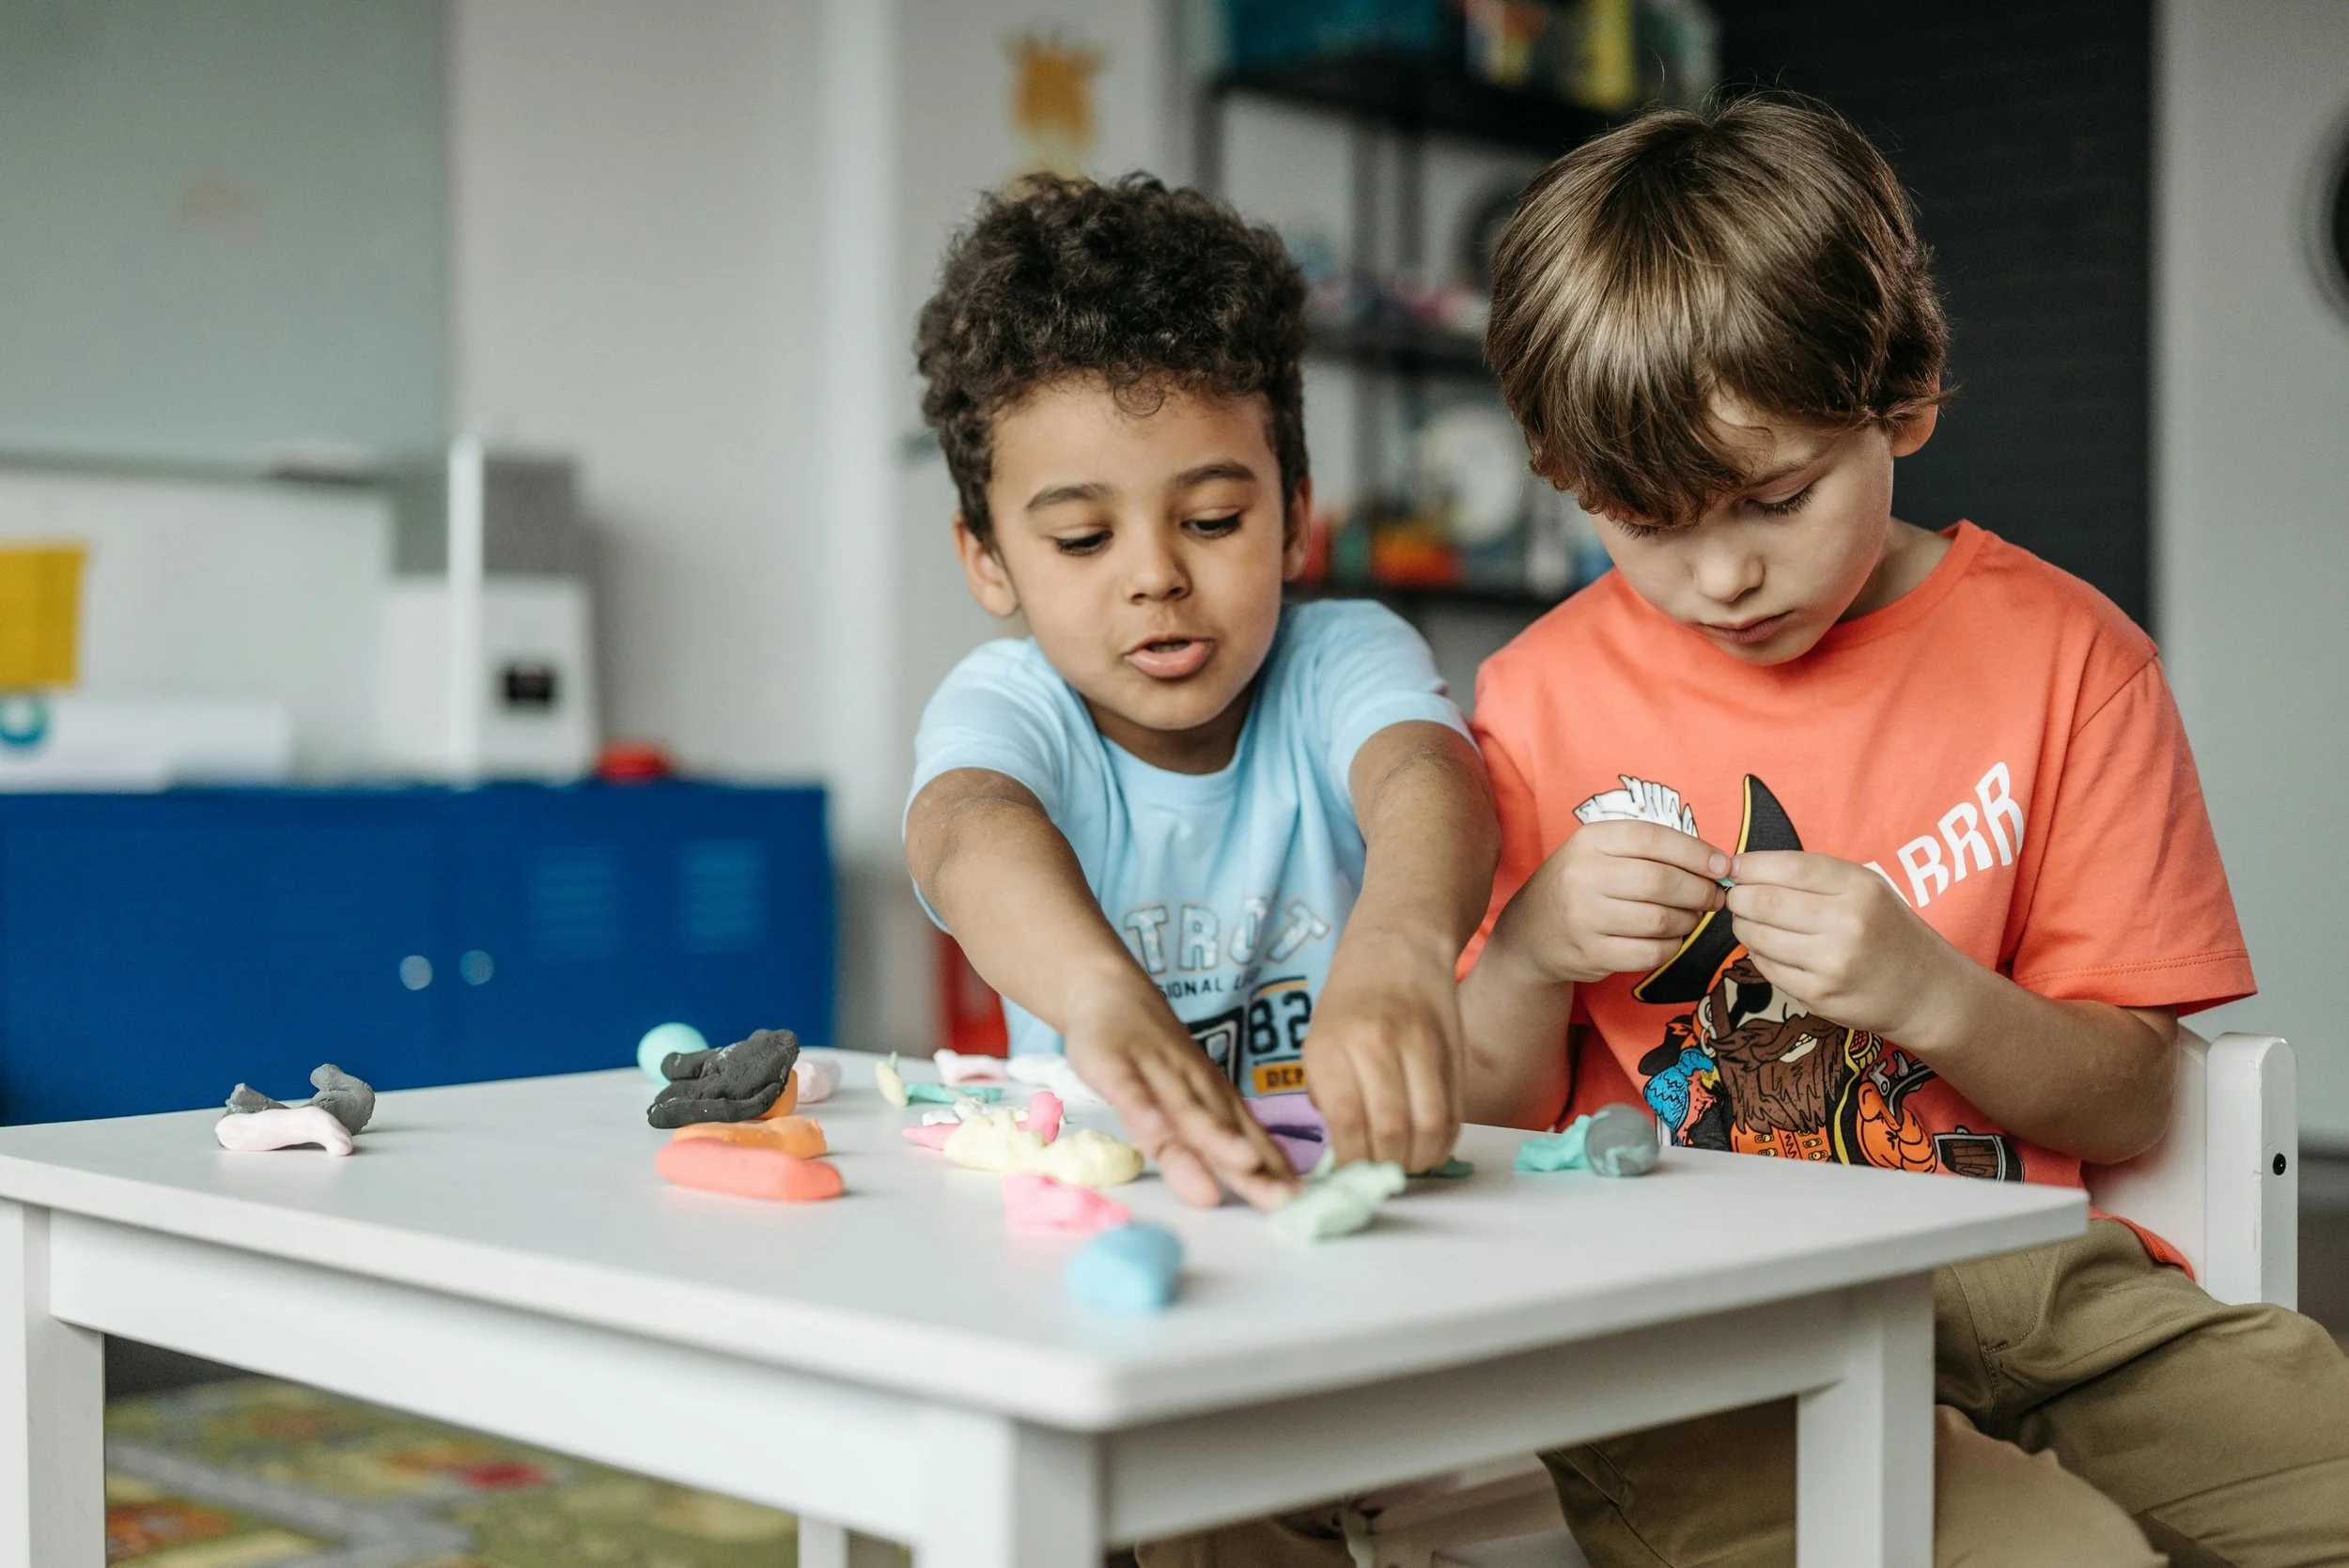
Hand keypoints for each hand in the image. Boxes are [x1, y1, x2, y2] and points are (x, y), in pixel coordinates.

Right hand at [1060, 971, 1298, 1209]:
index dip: (1273, 1175)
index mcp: (1214, 1101)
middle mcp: (1194, 1088)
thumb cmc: (1153, 1059)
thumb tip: (1256, 1182)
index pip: (1248, 1142)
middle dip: (1256, 1167)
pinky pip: (1130, 1089)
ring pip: (1187, 1111)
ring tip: (1244, 1164)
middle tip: (1285, 1199)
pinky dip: (1141, 1107)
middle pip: (1226, 1132)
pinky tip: (1153, 1129)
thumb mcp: (1180, 1103)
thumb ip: (1206, 1146)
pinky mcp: (1115, 1064)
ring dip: (1215, 1137)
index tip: (1305, 1207)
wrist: (1110, 992)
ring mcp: (1155, 1074)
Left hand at [1306, 934, 1462, 1171]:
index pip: (1346, 1123)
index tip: (1349, 1177)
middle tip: (1380, 1176)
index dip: (1352, 1163)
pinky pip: (1454, 1113)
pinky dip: (1442, 1142)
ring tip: (1406, 1164)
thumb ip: (1329, 1096)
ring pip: (1429, 1127)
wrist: (1398, 943)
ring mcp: (1419, 1045)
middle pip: (1391, 1130)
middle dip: (1387, 1168)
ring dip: (1419, 1161)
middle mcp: (1374, 1043)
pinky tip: (1428, 1144)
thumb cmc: (1350, 1001)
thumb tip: (1343, 1155)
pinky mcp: (1452, 1050)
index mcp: (1329, 1045)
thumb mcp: (1319, 1043)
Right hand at [1490, 821, 1728, 984]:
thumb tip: (1717, 864)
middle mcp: (1583, 876)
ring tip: (1691, 916)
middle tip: (1714, 897)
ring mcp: (1584, 917)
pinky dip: (1672, 947)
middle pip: (1660, 882)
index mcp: (1590, 841)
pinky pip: (1651, 953)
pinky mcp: (1591, 954)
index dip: (1695, 852)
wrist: (1530, 932)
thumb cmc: (1581, 885)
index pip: (1652, 838)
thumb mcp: (1601, 852)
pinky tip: (1670, 938)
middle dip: (1700, 891)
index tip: (1722, 866)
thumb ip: (1650, 851)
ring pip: (1660, 920)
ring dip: (1689, 921)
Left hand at [1724, 852, 1965, 1043]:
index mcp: (1860, 888)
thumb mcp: (1867, 891)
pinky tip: (1771, 949)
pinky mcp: (1819, 995)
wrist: (1927, 992)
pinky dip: (1758, 955)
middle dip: (1738, 898)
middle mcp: (1847, 922)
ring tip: (1750, 922)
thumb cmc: (1887, 932)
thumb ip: (1813, 878)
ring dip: (1743, 926)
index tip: (1733, 868)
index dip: (1750, 866)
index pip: (1789, 867)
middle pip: (1765, 901)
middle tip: (1736, 898)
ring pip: (1758, 936)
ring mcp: (1832, 962)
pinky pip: (1767, 968)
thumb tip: (1744, 870)